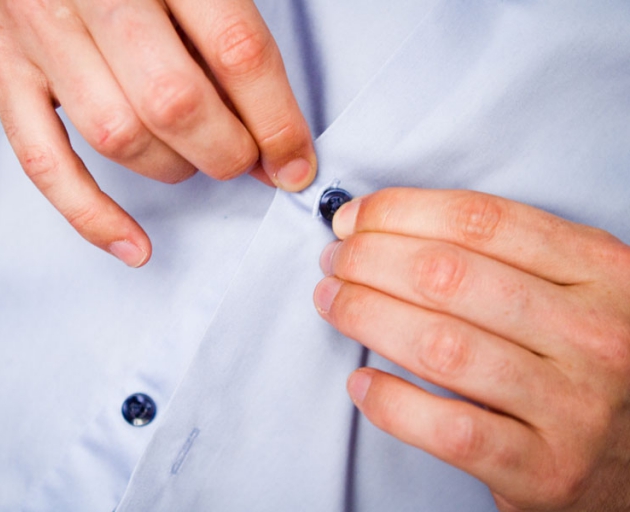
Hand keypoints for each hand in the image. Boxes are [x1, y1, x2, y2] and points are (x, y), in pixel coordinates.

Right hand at [0, 0, 315, 265]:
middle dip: (228, 152)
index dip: (276, 120)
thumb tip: (272, 124)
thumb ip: (225, 25)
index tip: (294, 160)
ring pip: (118, 136)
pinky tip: (134, 244)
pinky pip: (44, 162)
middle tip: (246, 160)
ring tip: (194, 162)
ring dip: (173, 169)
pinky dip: (92, 214)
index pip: (236, 52)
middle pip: (176, 103)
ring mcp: (38, 31)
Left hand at [314, 188, 629, 510]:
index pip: (480, 221)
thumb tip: (392, 225)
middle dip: (368, 260)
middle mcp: (594, 335)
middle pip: (448, 276)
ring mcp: (573, 406)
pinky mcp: (545, 470)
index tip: (353, 219)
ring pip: (440, 345)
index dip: (399, 212)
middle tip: (335, 261)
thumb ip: (511, 254)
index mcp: (603, 273)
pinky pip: (450, 429)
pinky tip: (362, 384)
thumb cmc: (595, 362)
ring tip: (333, 302)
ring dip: (366, 316)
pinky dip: (392, 403)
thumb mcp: (582, 290)